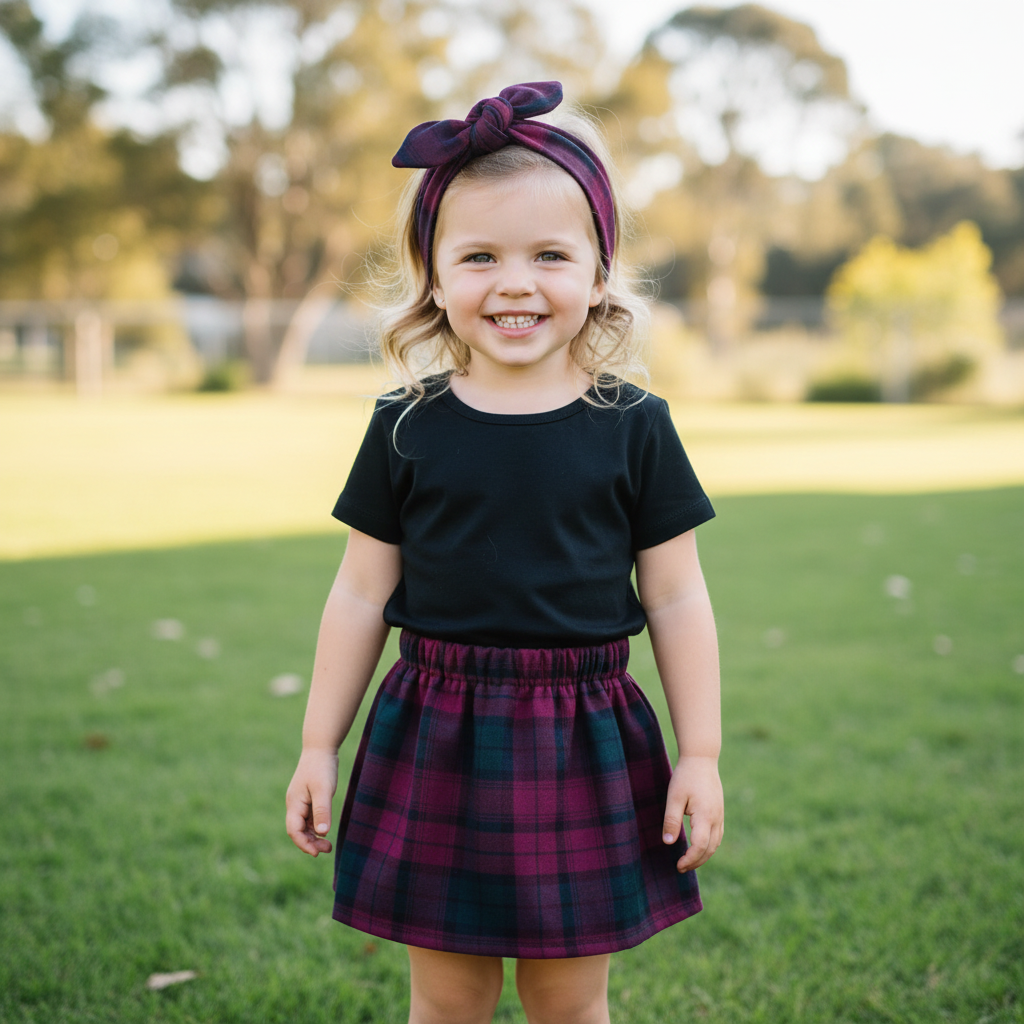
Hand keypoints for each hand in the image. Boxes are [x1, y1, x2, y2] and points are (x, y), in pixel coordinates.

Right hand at [285, 748, 338, 856]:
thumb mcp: (323, 789)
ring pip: (303, 826)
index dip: (303, 844)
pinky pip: (309, 819)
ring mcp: (301, 802)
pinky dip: (315, 827)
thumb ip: (322, 810)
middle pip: (297, 831)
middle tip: (327, 849)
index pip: (293, 831)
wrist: (320, 748)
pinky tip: (324, 831)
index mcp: (294, 804)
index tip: (317, 853)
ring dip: (313, 837)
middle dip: (309, 843)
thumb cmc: (321, 768)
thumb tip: (321, 833)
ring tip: (328, 845)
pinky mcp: (308, 799)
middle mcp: (295, 805)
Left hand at [662, 755, 723, 872]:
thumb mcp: (674, 797)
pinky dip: (709, 846)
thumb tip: (668, 842)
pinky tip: (699, 847)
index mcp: (705, 816)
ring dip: (704, 856)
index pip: (700, 846)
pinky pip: (717, 835)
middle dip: (696, 861)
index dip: (690, 859)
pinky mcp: (719, 812)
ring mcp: (720, 815)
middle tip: (680, 868)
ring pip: (716, 844)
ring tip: (689, 861)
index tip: (678, 865)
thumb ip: (671, 820)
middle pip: (710, 849)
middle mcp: (716, 818)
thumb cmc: (685, 776)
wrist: (702, 759)